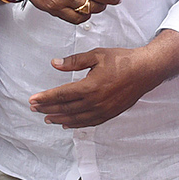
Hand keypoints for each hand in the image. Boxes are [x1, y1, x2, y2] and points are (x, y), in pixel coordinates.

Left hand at [30, 47, 158, 126]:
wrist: (146, 70)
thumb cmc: (122, 60)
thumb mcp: (97, 55)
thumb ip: (74, 61)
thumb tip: (55, 64)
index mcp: (89, 86)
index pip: (61, 95)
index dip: (45, 98)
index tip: (32, 100)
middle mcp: (95, 102)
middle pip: (65, 108)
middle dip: (47, 109)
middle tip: (34, 108)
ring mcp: (103, 110)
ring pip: (75, 118)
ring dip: (59, 118)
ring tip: (47, 118)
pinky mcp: (110, 114)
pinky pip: (88, 122)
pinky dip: (75, 124)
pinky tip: (67, 123)